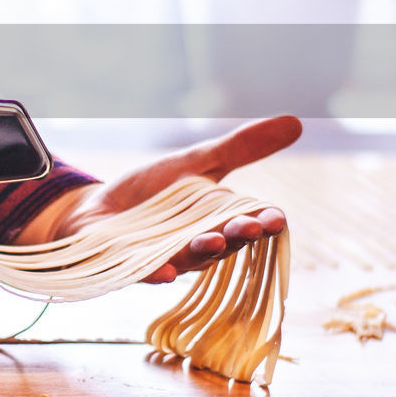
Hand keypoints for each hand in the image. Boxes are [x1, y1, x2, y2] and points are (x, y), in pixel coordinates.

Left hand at [19, 115, 301, 282]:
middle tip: (252, 226)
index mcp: (218, 224)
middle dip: (237, 235)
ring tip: (213, 241)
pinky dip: (155, 273)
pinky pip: (145, 274)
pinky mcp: (128, 266)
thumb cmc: (153, 190)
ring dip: (201, 252)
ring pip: (188, 260)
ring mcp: (164, 260)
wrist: (97, 207)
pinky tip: (164, 272)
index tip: (276, 217)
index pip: (249, 224)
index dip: (264, 222)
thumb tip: (297, 122)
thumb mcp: (196, 161)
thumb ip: (241, 147)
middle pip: (223, 243)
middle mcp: (196, 247)